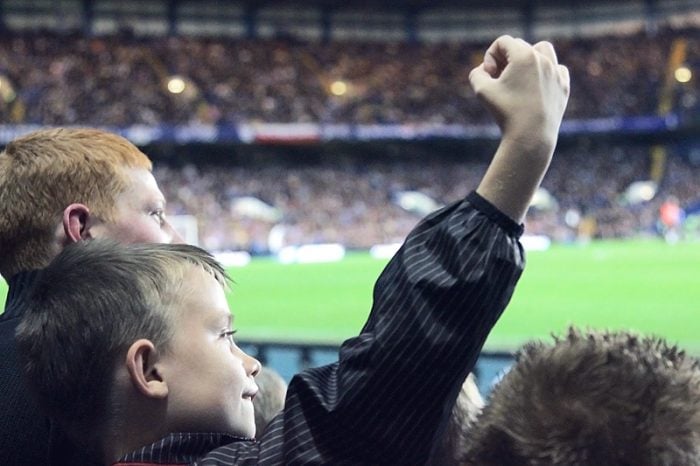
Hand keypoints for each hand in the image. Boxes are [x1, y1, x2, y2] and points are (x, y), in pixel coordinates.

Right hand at [469, 35, 569, 149]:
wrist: (531, 136)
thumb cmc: (505, 112)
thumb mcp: (481, 91)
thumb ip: (476, 73)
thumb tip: (484, 70)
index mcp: (524, 55)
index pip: (503, 42)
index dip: (490, 56)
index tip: (489, 75)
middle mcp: (543, 59)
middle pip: (520, 45)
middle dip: (506, 59)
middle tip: (499, 79)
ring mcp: (556, 72)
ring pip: (543, 50)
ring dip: (530, 56)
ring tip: (520, 74)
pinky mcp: (564, 86)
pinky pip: (557, 68)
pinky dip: (546, 72)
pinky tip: (536, 86)